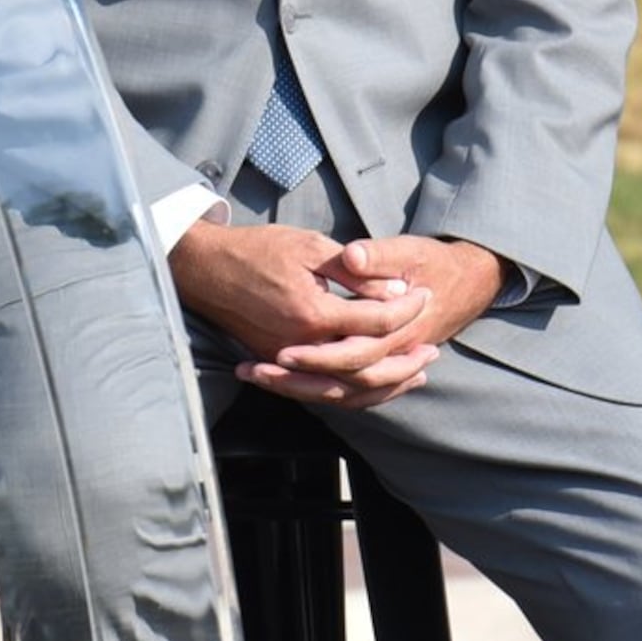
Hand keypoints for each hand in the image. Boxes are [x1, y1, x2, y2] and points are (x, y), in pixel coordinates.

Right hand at [167, 224, 501, 410]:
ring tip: (417, 374)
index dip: (406, 308)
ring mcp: (290, 362)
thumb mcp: (311, 247)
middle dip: (405, 359)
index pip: (375, 321)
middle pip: (368, 368)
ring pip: (348, 390)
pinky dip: (357, 393)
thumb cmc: (259, 250)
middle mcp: (302, 346)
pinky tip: (378, 385)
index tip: (425, 294)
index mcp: (313, 313)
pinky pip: (326, 393)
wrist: (209, 269)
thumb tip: (396, 292)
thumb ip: (355, 272)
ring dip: (386, 385)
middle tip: (433, 348)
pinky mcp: (281, 367)